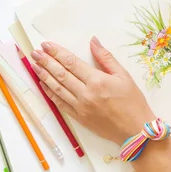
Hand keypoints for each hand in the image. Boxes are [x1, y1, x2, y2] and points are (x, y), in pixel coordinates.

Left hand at [31, 37, 154, 144]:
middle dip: (46, 61)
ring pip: (58, 88)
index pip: (71, 63)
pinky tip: (44, 84)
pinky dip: (50, 93)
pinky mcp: (79, 118)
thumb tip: (93, 41)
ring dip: (44, 75)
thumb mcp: (123, 75)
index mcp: (97, 81)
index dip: (57, 53)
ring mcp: (80, 107)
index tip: (46, 45)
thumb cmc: (133, 102)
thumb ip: (106, 57)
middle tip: (35, 52)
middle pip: (61, 74)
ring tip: (34, 65)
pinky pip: (60, 103)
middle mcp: (85, 93)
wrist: (135, 130)